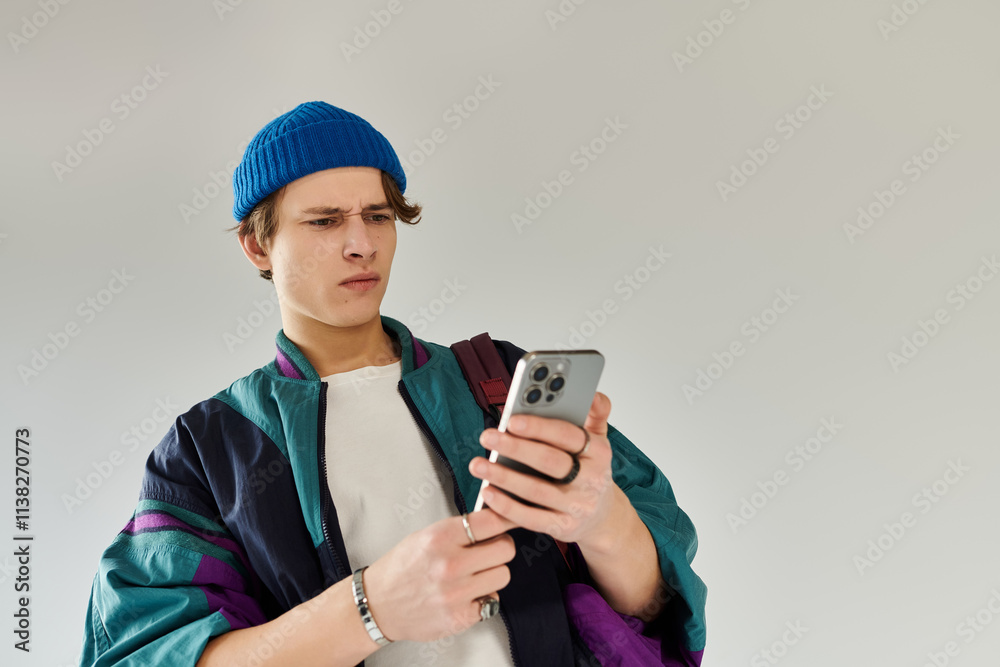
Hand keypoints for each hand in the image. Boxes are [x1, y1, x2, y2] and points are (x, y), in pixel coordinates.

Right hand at [362, 509, 516, 642]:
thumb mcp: (425, 536)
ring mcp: (456, 593)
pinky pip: (493, 600)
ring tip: (477, 572)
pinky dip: (484, 596)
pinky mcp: (460, 617)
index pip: (491, 521)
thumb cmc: (402, 567)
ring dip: (494, 572)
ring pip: (503, 575)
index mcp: (439, 538)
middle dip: (501, 547)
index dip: (506, 518)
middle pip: (505, 549)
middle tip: (490, 549)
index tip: (512, 518)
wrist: (378, 604)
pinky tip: (468, 592)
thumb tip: (495, 519)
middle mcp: (449, 565)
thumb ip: (460, 529)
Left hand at [469, 391, 624, 553]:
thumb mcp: (598, 440)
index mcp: (599, 452)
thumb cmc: (590, 471)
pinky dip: (507, 506)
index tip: (512, 420)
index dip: (540, 427)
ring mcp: (577, 506)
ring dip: (504, 477)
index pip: (569, 435)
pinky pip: (531, 518)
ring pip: (536, 490)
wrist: (602, 517)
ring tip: (478, 465)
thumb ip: (596, 413)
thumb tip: (592, 393)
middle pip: (550, 462)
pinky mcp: (563, 527)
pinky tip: (488, 493)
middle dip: (516, 448)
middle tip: (488, 436)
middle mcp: (591, 480)